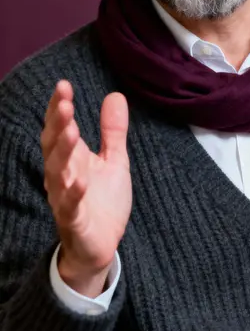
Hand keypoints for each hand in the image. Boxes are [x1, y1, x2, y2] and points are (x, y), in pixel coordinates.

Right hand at [41, 80, 131, 295]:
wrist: (101, 245)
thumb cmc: (102, 201)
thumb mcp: (113, 160)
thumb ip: (113, 131)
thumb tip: (115, 94)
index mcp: (70, 158)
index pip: (59, 129)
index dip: (58, 108)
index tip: (63, 85)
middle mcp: (62, 175)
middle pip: (54, 147)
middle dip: (58, 125)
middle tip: (64, 104)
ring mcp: (65, 198)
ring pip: (57, 173)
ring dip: (63, 152)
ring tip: (71, 131)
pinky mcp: (74, 221)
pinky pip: (70, 207)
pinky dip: (74, 194)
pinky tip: (80, 181)